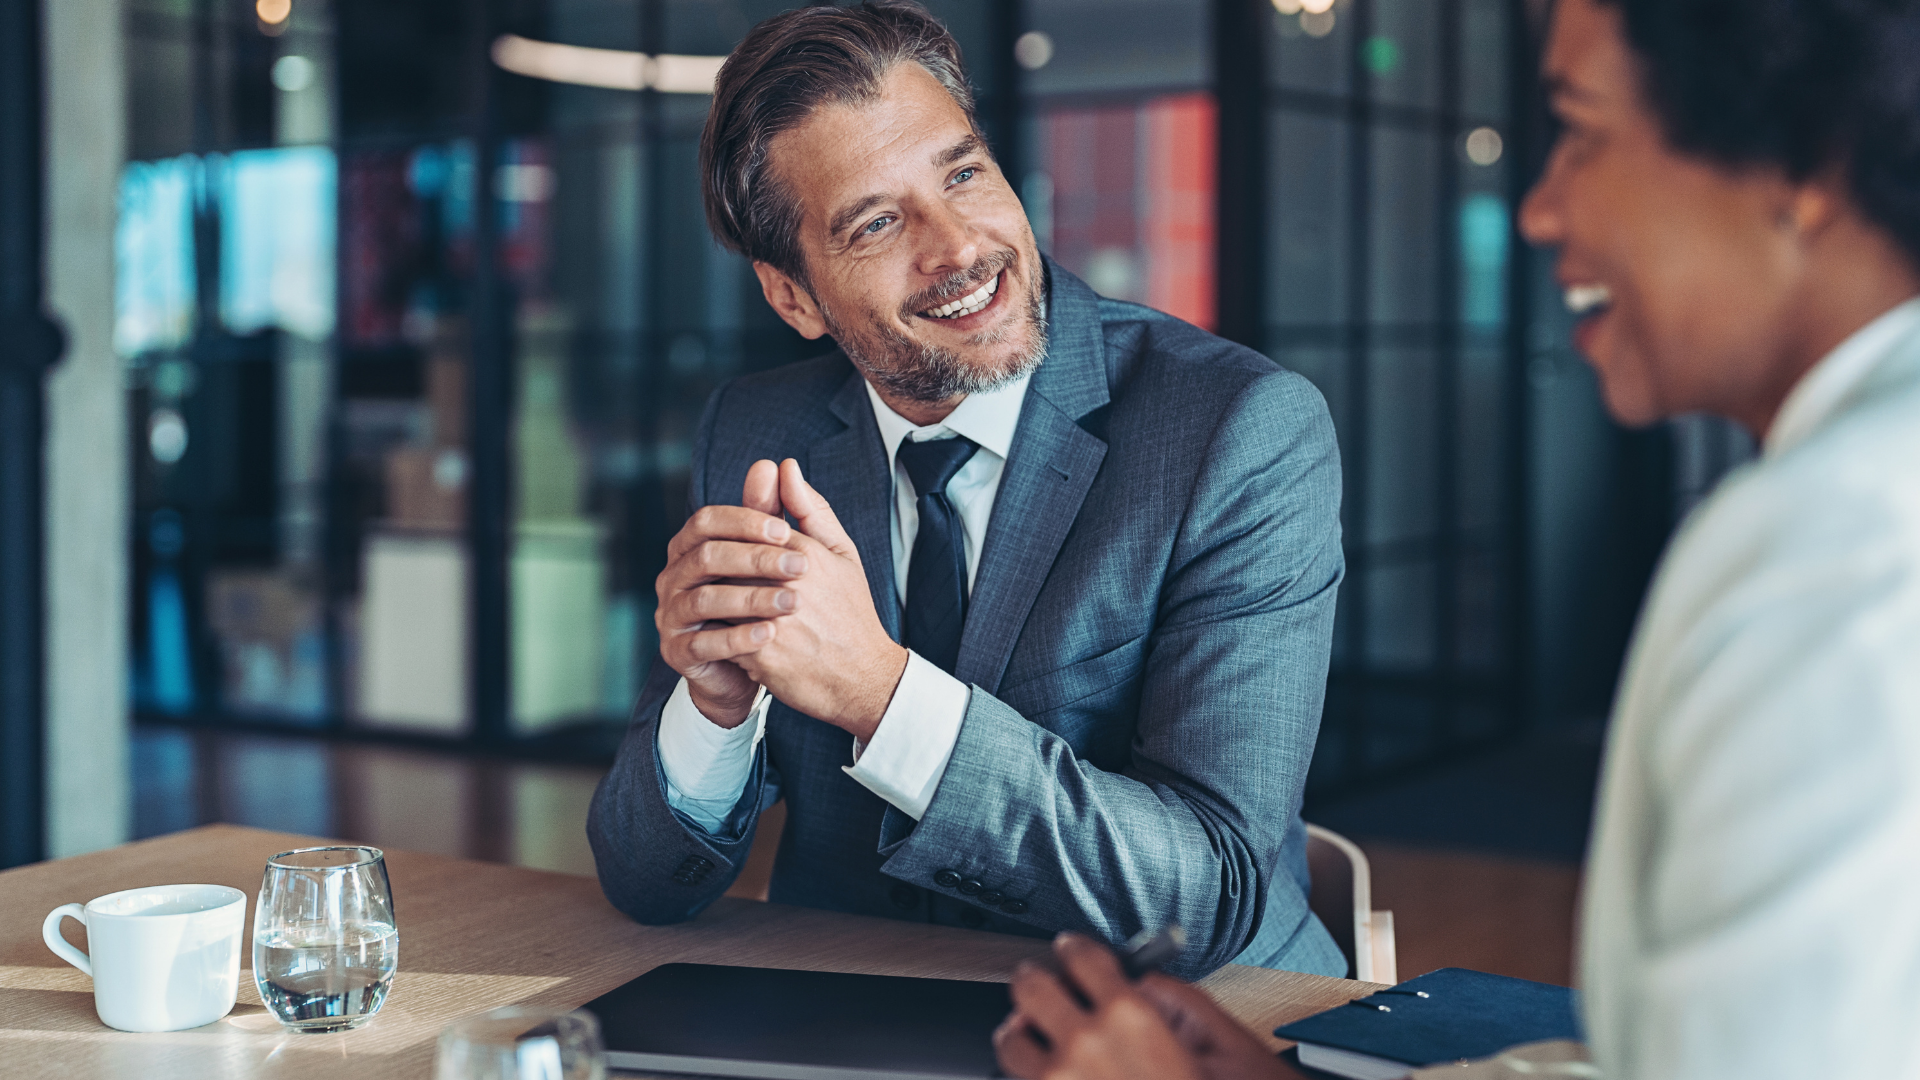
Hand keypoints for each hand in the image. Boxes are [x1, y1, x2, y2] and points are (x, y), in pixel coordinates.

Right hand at [654, 460, 806, 725]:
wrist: (750, 667)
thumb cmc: (764, 603)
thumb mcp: (776, 556)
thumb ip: (775, 512)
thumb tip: (778, 463)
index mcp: (691, 546)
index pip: (707, 520)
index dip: (744, 521)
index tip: (785, 530)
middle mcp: (673, 576)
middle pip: (706, 556)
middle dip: (754, 559)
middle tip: (799, 566)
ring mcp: (671, 614)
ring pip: (704, 599)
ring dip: (750, 598)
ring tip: (792, 602)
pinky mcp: (677, 652)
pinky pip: (704, 643)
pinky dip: (738, 637)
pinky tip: (771, 634)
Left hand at [728, 459, 907, 739]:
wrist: (863, 679)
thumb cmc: (851, 612)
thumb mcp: (841, 553)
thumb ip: (810, 509)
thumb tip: (784, 465)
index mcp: (805, 554)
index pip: (748, 529)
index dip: (733, 539)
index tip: (730, 551)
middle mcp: (788, 584)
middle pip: (727, 563)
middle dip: (717, 571)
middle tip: (717, 582)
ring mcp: (773, 621)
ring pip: (719, 599)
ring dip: (712, 602)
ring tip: (716, 607)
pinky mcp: (760, 656)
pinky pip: (721, 637)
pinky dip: (718, 635)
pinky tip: (724, 636)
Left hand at [996, 935, 1293, 1079]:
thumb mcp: (1215, 1042)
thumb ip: (1171, 999)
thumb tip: (1137, 982)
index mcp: (1129, 1018)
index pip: (1079, 956)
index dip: (1072, 948)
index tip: (1068, 950)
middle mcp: (1085, 1046)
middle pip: (1029, 986)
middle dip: (1035, 982)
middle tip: (1039, 983)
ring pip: (1010, 1041)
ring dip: (1022, 1035)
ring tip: (1033, 1037)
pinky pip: (1017, 1079)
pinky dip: (1028, 1074)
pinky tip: (1049, 1076)